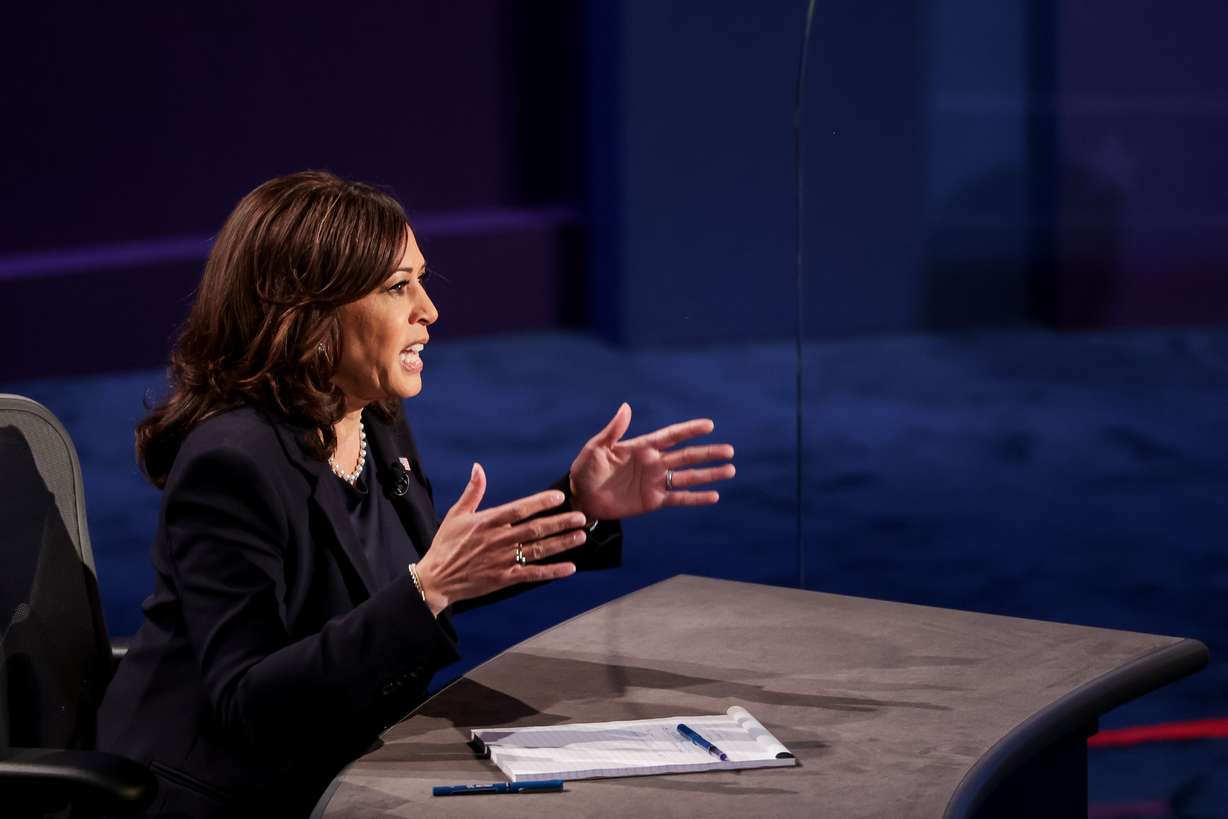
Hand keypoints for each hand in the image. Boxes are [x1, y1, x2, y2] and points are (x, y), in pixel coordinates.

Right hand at [415, 463, 586, 614]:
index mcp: (488, 522)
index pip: (520, 509)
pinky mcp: (505, 578)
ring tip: (580, 536)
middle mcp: (499, 540)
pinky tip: (569, 568)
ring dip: (562, 543)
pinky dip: (552, 572)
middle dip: (560, 523)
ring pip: (538, 550)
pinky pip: (533, 574)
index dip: (540, 503)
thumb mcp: (456, 515)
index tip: (559, 497)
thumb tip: (478, 467)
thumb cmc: (445, 545)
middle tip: (582, 517)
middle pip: (535, 529)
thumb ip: (472, 491)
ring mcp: (503, 560)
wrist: (436, 579)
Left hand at [569, 403, 734, 520]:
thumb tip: (626, 406)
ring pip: (688, 477)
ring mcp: (655, 482)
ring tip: (730, 470)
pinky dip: (696, 497)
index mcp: (642, 447)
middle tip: (730, 450)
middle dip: (708, 453)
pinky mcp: (653, 501)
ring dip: (709, 474)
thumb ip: (614, 430)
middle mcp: (654, 463)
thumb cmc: (585, 469)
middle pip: (686, 456)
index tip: (709, 425)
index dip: (689, 430)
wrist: (581, 498)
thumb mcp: (596, 447)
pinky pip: (679, 498)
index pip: (671, 436)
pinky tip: (714, 496)